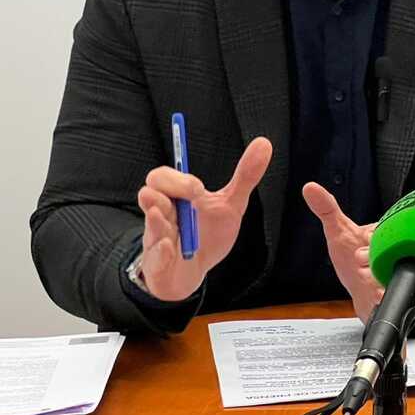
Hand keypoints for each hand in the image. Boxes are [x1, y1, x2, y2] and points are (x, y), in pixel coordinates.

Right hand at [136, 136, 272, 302]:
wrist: (193, 272)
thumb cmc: (207, 235)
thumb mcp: (231, 204)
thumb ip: (245, 176)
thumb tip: (264, 142)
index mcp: (178, 197)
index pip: (163, 176)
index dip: (179, 177)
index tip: (199, 186)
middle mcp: (163, 215)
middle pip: (149, 191)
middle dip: (169, 188)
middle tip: (193, 195)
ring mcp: (157, 240)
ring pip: (149, 224)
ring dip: (157, 219)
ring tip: (166, 217)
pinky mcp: (158, 265)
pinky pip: (153, 258)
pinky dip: (161, 251)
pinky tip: (170, 248)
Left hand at [303, 183, 383, 322]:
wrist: (364, 292)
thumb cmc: (352, 259)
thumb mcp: (337, 231)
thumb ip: (326, 209)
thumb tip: (309, 187)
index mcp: (380, 233)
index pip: (381, 230)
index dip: (368, 239)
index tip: (357, 249)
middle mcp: (390, 250)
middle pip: (386, 250)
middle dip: (371, 258)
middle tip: (359, 260)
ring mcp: (392, 271)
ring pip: (391, 271)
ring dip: (378, 277)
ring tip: (370, 283)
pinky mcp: (391, 289)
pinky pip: (392, 290)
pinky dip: (384, 294)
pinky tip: (378, 296)